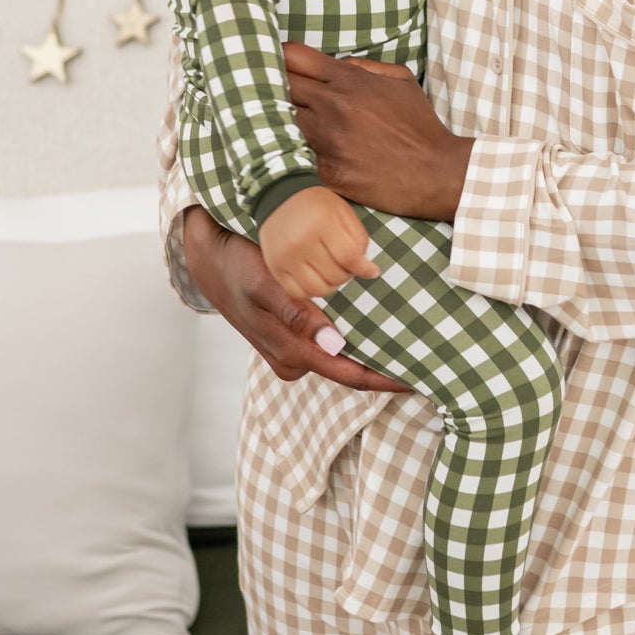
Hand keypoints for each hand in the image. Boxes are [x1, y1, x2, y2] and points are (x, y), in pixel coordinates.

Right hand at [181, 205, 408, 393]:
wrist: (208, 256)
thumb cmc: (236, 265)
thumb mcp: (263, 284)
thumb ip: (297, 314)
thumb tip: (334, 345)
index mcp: (289, 352)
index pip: (347, 374)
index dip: (384, 379)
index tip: (419, 377)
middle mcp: (292, 358)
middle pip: (348, 371)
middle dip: (385, 367)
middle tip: (427, 357)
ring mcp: (291, 349)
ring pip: (340, 357)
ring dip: (371, 351)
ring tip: (411, 340)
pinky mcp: (292, 335)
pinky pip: (330, 342)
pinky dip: (354, 336)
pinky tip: (377, 324)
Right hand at [258, 185, 380, 299]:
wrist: (279, 198)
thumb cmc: (317, 206)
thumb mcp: (343, 211)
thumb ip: (359, 239)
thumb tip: (366, 269)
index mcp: (321, 223)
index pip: (348, 257)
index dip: (364, 268)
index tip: (373, 272)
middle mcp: (300, 242)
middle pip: (335, 276)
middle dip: (347, 273)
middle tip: (346, 264)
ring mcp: (285, 257)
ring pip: (318, 290)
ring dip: (331, 285)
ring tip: (331, 271)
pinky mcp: (275, 267)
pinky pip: (298, 293)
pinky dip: (312, 291)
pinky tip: (316, 277)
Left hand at [284, 43, 473, 220]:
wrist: (435, 172)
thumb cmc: (420, 126)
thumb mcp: (401, 81)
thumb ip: (366, 65)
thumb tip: (336, 64)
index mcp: (349, 80)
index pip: (293, 56)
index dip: (279, 58)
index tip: (275, 65)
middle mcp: (333, 105)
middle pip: (279, 86)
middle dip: (271, 87)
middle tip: (267, 95)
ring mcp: (327, 139)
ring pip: (280, 121)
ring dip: (277, 121)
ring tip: (273, 124)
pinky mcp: (326, 171)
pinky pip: (293, 156)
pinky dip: (290, 153)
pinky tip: (288, 154)